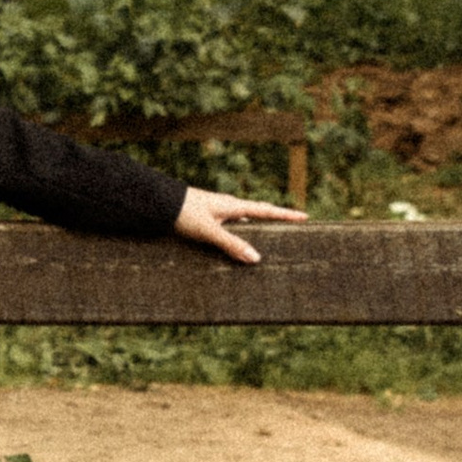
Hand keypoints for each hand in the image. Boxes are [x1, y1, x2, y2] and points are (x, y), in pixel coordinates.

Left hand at [172, 185, 304, 268]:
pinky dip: (238, 235)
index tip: (305, 217)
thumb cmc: (182, 213)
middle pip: (258, 215)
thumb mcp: (209, 231)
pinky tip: (236, 245)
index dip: (286, 215)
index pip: (266, 210)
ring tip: (270, 240)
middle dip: (275, 222)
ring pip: (243, 222)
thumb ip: (231, 245)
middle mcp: (227, 207)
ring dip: (256, 230)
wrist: (156, 202)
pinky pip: (229, 227)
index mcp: (233, 206)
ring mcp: (217, 212)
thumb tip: (257, 259)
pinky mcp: (206, 218)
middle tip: (293, 228)